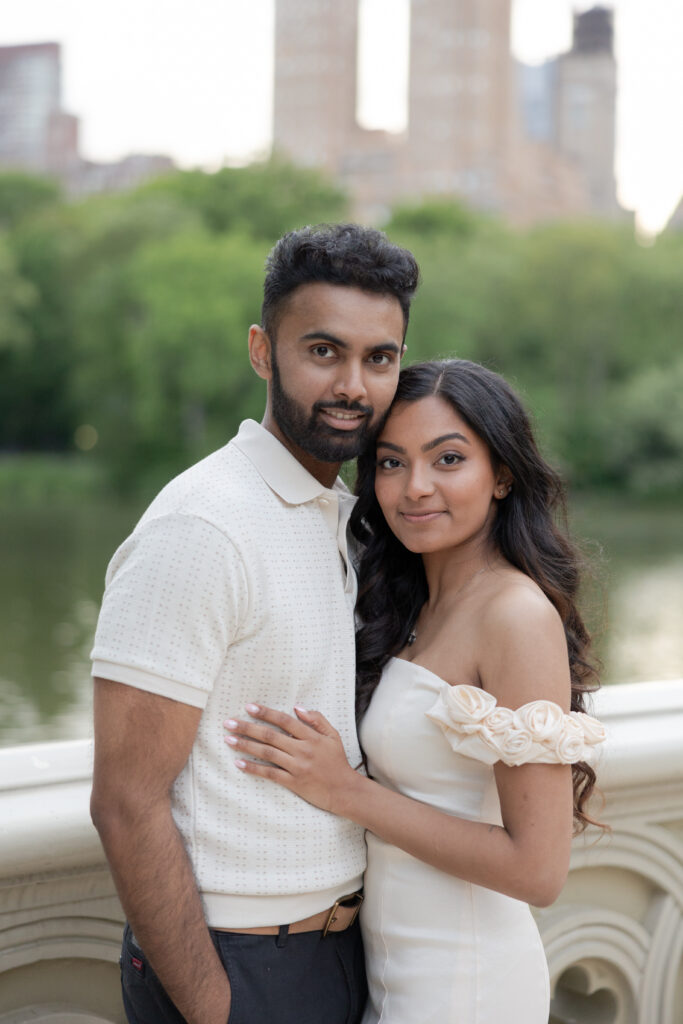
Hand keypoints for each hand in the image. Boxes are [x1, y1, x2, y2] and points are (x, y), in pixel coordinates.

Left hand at [223, 704, 356, 813]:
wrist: (344, 790)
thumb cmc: (337, 762)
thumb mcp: (333, 736)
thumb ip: (317, 719)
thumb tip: (297, 708)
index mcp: (311, 737)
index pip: (284, 720)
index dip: (265, 712)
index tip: (249, 707)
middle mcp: (302, 750)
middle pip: (270, 736)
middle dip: (247, 727)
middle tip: (228, 722)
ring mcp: (296, 767)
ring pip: (266, 753)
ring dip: (245, 745)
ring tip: (228, 740)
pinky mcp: (293, 782)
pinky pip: (269, 774)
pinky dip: (253, 768)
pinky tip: (239, 763)